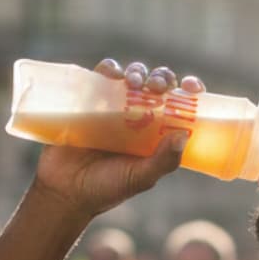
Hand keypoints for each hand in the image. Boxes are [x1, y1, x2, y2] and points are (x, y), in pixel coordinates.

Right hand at [32, 60, 205, 217]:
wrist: (65, 190)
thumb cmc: (107, 187)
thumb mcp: (141, 178)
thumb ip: (164, 161)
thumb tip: (183, 135)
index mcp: (158, 133)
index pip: (180, 106)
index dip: (190, 91)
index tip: (192, 86)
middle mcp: (139, 116)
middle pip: (158, 85)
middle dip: (162, 78)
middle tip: (157, 87)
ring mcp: (114, 107)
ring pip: (132, 77)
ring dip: (137, 72)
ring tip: (133, 83)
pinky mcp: (90, 100)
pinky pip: (102, 76)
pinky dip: (109, 69)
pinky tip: (112, 76)